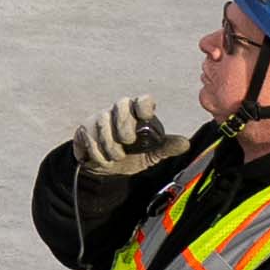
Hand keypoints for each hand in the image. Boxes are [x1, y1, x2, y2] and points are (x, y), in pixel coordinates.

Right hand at [65, 95, 181, 196]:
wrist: (104, 168)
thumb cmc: (130, 155)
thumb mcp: (150, 154)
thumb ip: (165, 147)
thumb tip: (185, 143)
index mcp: (138, 114)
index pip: (143, 101)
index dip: (144, 105)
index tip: (145, 116)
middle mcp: (118, 111)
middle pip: (120, 106)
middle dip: (124, 128)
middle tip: (127, 143)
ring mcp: (100, 117)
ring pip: (104, 124)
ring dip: (111, 146)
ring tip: (116, 156)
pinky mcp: (84, 128)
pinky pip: (90, 137)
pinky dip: (98, 153)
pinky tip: (103, 158)